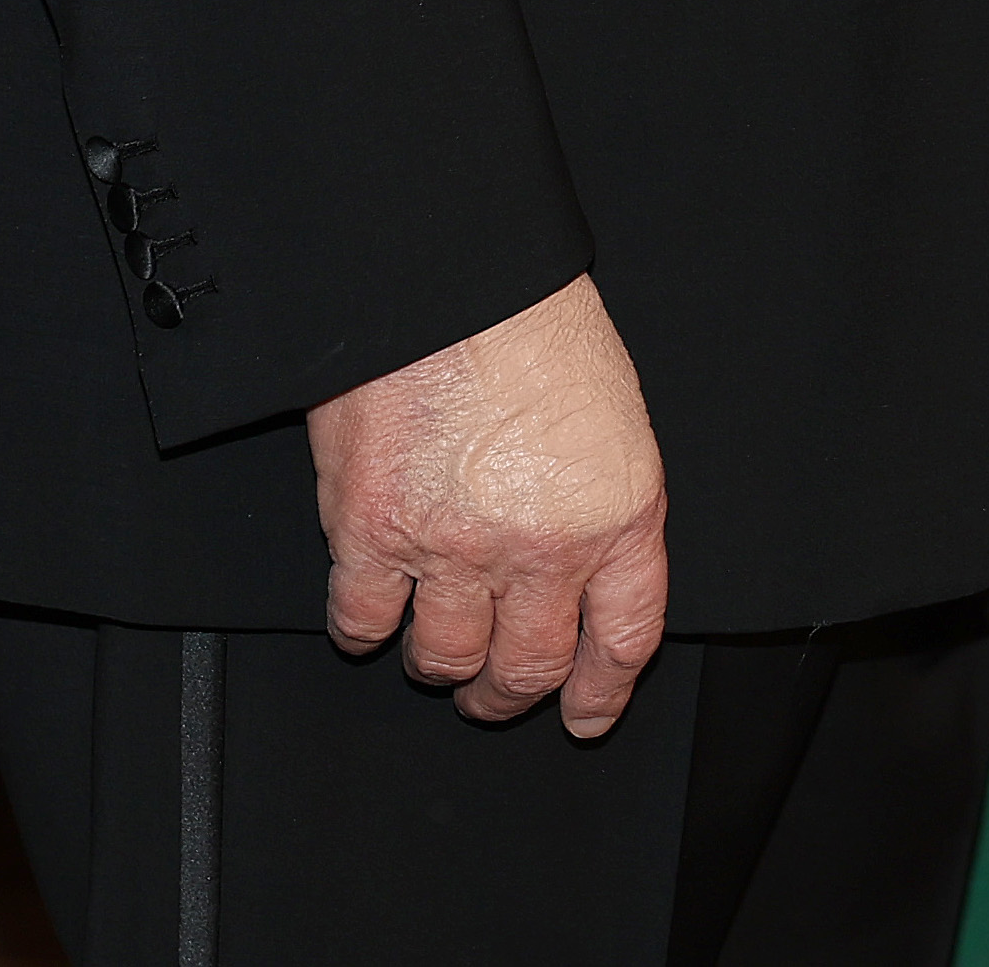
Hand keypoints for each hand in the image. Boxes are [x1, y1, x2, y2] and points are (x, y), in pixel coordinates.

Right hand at [302, 273, 668, 734]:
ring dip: (440, 666)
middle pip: (529, 667)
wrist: (449, 275)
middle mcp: (544, 547)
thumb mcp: (611, 415)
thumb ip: (602, 501)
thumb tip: (584, 568)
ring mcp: (456, 548)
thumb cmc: (532, 323)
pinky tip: (370, 614)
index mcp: (618, 513)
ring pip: (446, 659)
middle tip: (493, 690)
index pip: (624, 638)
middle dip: (510, 692)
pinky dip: (364, 628)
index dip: (602, 691)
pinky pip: (364, 621)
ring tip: (435, 653)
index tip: (586, 713)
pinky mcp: (374, 533)